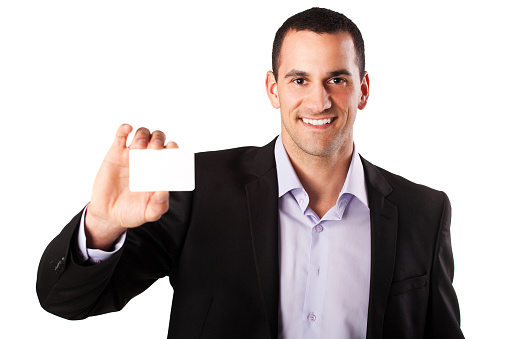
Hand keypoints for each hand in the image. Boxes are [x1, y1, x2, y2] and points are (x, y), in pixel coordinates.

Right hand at [85, 124, 177, 249]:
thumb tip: (165, 192)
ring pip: (141, 134)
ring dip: (143, 135)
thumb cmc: (132, 212)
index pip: (171, 153)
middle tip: (155, 147)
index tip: (171, 150)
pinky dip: (124, 129)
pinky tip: (127, 130)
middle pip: (157, 139)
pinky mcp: (115, 154)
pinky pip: (121, 136)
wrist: (108, 214)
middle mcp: (148, 160)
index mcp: (159, 171)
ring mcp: (132, 156)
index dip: (173, 148)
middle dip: (159, 138)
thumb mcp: (149, 213)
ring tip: (139, 146)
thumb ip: (159, 205)